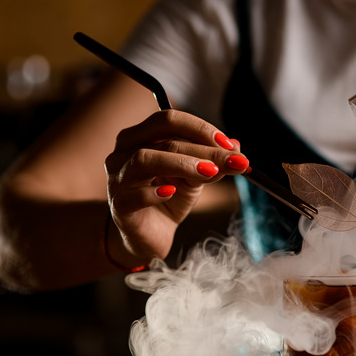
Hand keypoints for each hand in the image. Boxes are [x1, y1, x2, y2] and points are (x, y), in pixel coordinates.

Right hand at [104, 109, 248, 266]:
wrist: (152, 235)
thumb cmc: (171, 198)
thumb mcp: (197, 177)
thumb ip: (213, 162)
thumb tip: (237, 148)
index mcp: (141, 136)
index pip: (169, 119)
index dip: (201, 128)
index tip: (230, 146)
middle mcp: (123, 152)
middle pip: (160, 134)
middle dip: (200, 146)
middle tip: (230, 159)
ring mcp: (118, 178)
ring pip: (144, 159)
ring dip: (181, 163)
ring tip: (210, 173)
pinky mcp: (119, 205)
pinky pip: (134, 194)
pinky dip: (155, 192)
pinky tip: (171, 192)